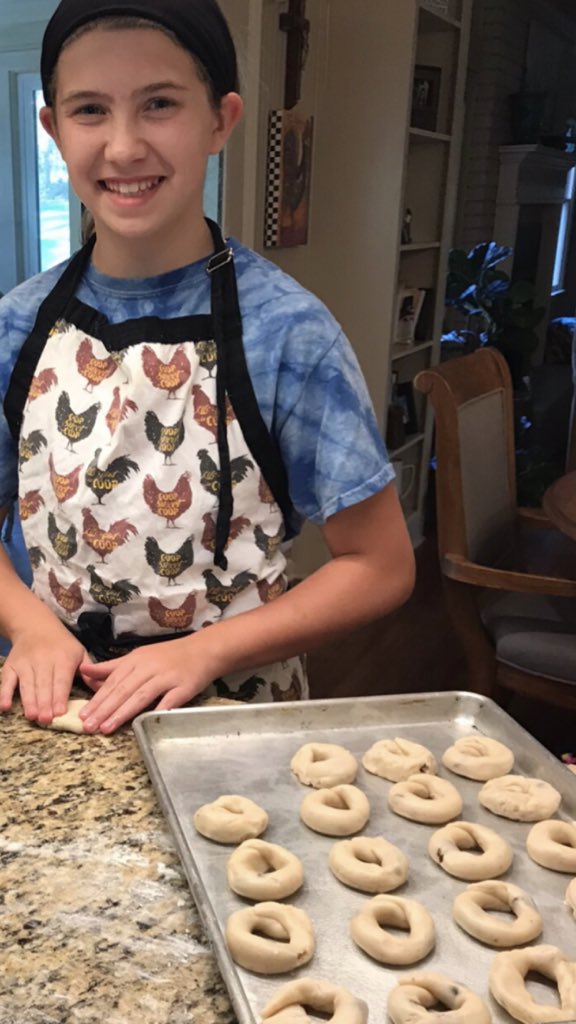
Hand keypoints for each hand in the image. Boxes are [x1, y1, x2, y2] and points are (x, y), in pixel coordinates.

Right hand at [0, 622, 87, 724]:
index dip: (60, 696)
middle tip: (46, 720)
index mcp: (63, 658)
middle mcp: (43, 660)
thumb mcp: (80, 652)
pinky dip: (4, 693)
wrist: (35, 625)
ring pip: (27, 685)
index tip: (60, 712)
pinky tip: (5, 707)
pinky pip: (6, 681)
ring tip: (32, 716)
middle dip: (44, 703)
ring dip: (28, 701)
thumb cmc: (62, 644)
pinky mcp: (11, 666)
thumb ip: (90, 672)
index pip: (61, 680)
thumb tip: (103, 689)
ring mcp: (25, 663)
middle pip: (43, 685)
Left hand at [78, 635, 217, 733]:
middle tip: (88, 726)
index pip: (113, 681)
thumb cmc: (168, 656)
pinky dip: (158, 709)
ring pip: (141, 695)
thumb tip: (83, 670)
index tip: (82, 716)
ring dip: (123, 712)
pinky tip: (146, 722)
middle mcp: (149, 667)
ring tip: (106, 728)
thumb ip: (111, 667)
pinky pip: (170, 700)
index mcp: (136, 660)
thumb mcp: (138, 656)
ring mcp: (167, 677)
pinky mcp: (184, 686)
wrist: (204, 649)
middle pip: (123, 689)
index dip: (97, 699)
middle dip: (104, 709)